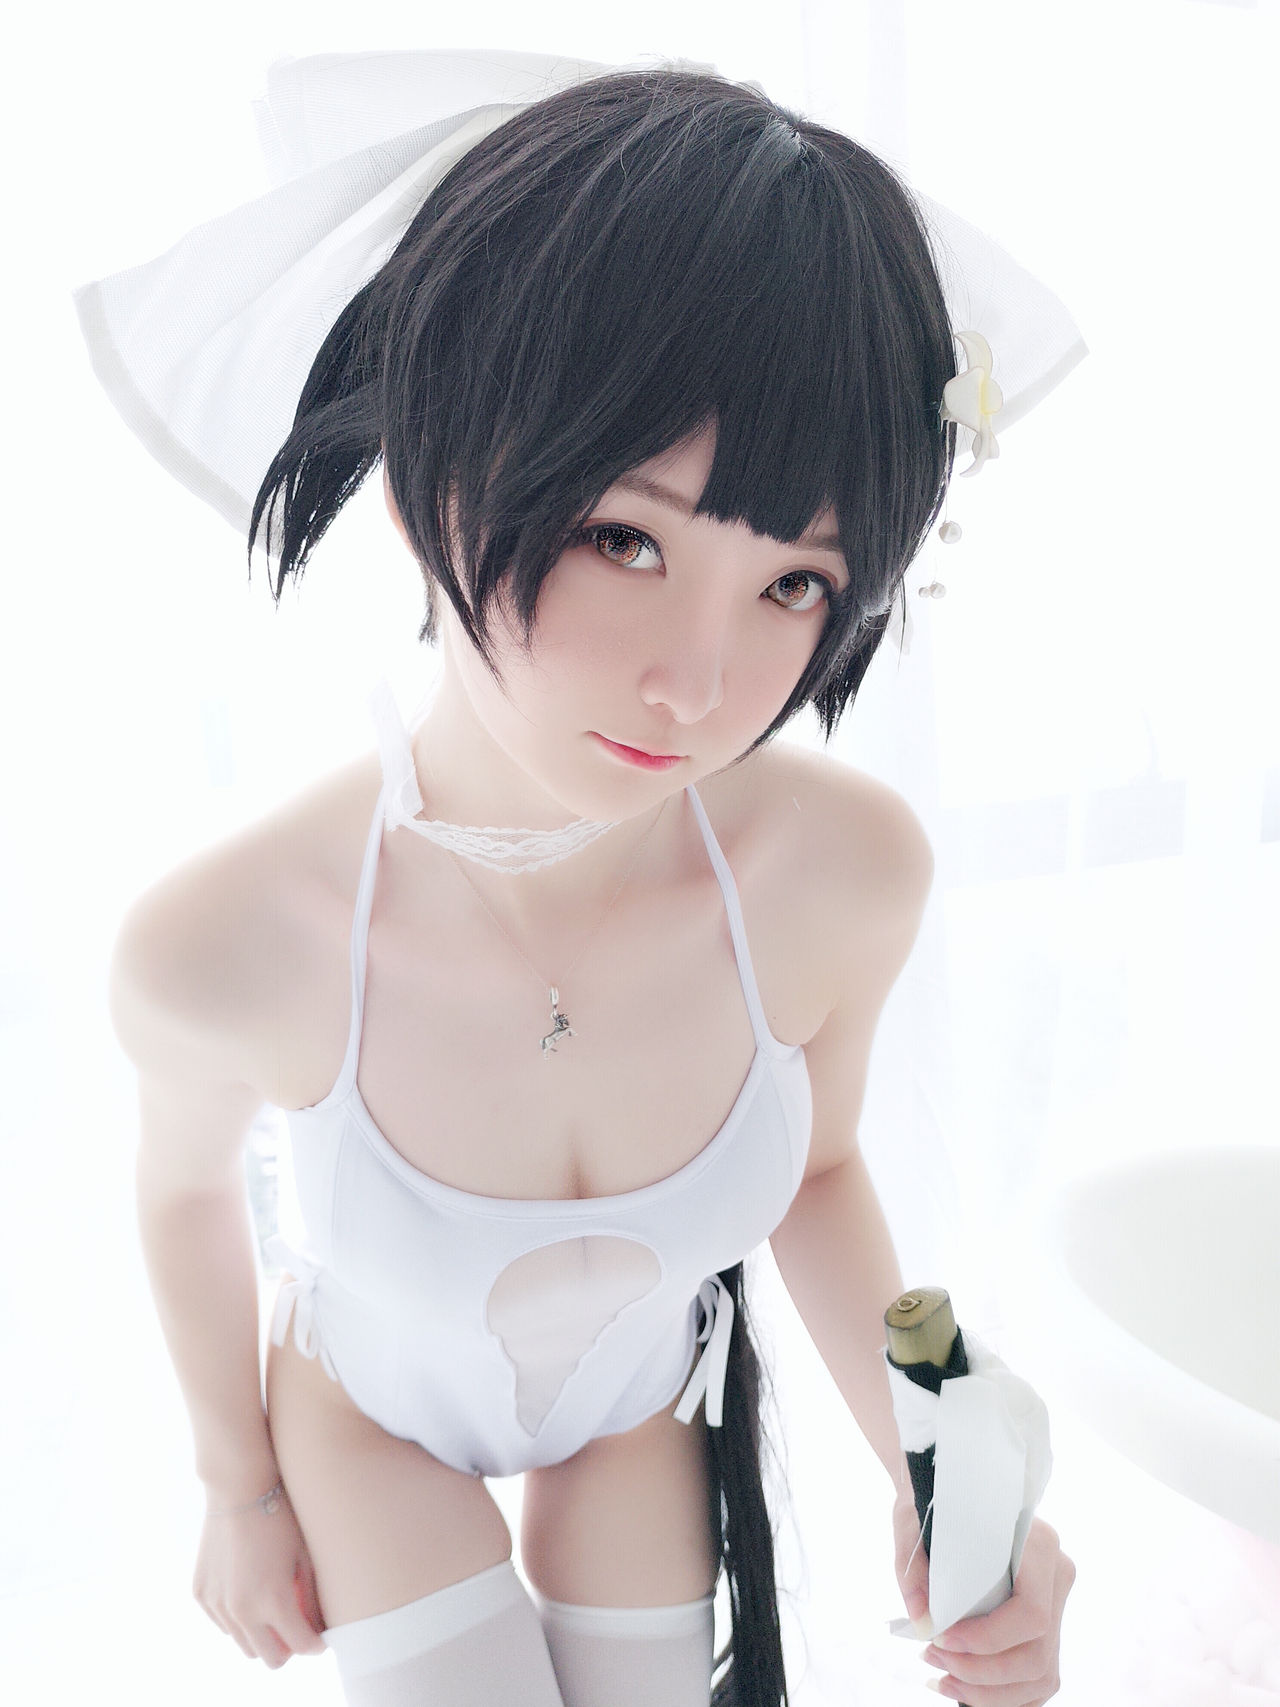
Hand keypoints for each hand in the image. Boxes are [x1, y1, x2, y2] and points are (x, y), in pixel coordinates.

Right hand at [194, 1482, 327, 1667]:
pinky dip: (239, 1619)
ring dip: (262, 1636)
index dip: (316, 1645)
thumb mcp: (305, 1557)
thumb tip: (320, 1629)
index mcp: (274, 1601)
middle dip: (288, 1649)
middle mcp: (243, 1610)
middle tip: (298, 1628)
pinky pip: (224, 1623)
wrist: (239, 1487)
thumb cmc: (281, 1517)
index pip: (301, 1647)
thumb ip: (313, 1600)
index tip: (322, 1638)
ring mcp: (218, 1604)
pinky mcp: (201, 1594)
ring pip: (244, 1645)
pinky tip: (251, 1592)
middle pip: (270, 1659)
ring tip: (275, 1610)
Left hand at [894, 1490, 1075, 1704]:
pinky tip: (967, 1690)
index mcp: (1037, 1542)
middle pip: (1037, 1654)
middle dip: (982, 1673)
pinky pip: (1040, 1677)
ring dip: (990, 1693)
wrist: (953, 1487)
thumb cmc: (936, 1502)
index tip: (940, 1637)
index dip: (987, 1640)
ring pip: (1042, 1674)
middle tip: (932, 1659)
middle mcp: (1057, 1573)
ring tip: (942, 1680)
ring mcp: (1057, 1602)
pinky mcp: (1049, 1624)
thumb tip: (922, 1623)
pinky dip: (1006, 1695)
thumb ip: (912, 1569)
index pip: (1031, 1613)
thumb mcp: (913, 1521)